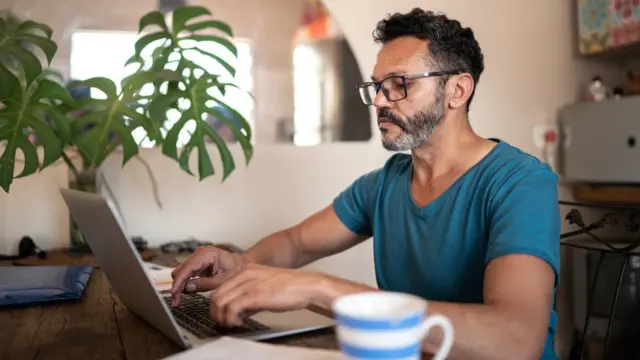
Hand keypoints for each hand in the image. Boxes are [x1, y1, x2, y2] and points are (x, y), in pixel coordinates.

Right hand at [170, 246, 247, 305]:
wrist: (244, 266)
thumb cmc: (237, 270)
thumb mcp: (223, 280)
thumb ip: (205, 284)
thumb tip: (187, 288)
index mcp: (208, 254)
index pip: (188, 267)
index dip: (179, 281)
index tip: (174, 294)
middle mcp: (200, 253)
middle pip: (181, 270)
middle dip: (177, 286)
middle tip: (176, 302)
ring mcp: (198, 258)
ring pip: (181, 272)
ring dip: (179, 286)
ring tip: (178, 300)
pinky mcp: (197, 264)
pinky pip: (186, 274)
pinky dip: (184, 284)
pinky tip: (184, 294)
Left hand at [209, 263, 324, 325]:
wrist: (307, 285)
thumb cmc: (291, 288)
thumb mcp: (264, 288)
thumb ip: (249, 296)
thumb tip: (239, 311)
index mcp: (246, 271)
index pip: (219, 288)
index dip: (218, 305)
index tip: (224, 314)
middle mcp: (244, 274)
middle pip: (215, 296)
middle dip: (217, 313)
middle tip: (226, 322)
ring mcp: (248, 284)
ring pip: (219, 302)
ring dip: (223, 317)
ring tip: (234, 323)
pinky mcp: (254, 294)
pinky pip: (231, 308)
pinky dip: (231, 319)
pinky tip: (240, 322)